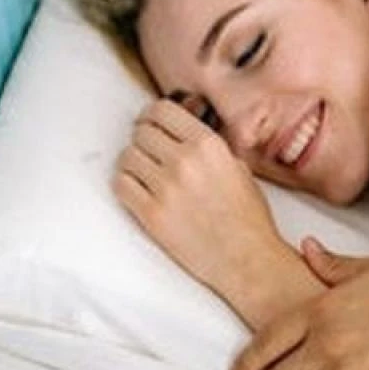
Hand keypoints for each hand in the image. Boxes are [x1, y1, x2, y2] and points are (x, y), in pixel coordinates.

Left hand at [116, 98, 282, 296]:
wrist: (246, 258)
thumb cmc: (247, 218)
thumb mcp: (238, 168)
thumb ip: (209, 148)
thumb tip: (183, 134)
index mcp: (208, 145)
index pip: (161, 111)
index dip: (151, 116)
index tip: (150, 124)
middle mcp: (185, 161)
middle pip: (141, 132)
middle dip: (143, 140)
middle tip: (148, 151)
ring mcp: (166, 188)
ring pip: (127, 157)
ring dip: (133, 163)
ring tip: (144, 173)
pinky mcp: (152, 215)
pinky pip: (121, 185)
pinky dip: (125, 184)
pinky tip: (138, 190)